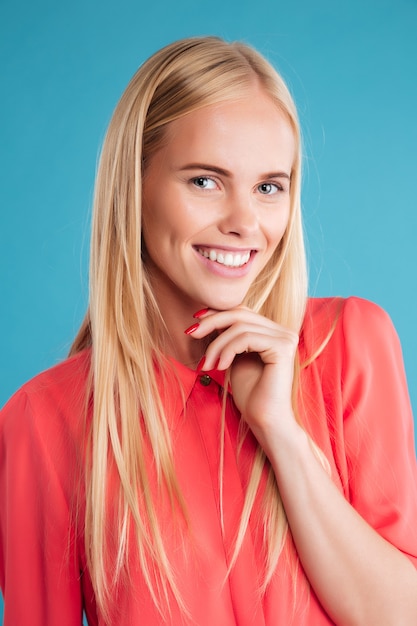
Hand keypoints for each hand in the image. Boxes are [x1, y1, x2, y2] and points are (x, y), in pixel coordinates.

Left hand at [187, 307, 298, 451]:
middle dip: (211, 323)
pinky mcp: (282, 348)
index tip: (195, 324)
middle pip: (240, 313)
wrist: (265, 420)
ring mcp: (286, 338)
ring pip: (240, 326)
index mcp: (274, 332)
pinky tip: (221, 367)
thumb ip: (229, 338)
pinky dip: (228, 350)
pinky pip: (246, 338)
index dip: (217, 314)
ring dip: (217, 345)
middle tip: (191, 334)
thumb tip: (207, 316)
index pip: (242, 312)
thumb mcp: (235, 358)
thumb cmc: (250, 394)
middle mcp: (284, 332)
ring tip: (208, 365)